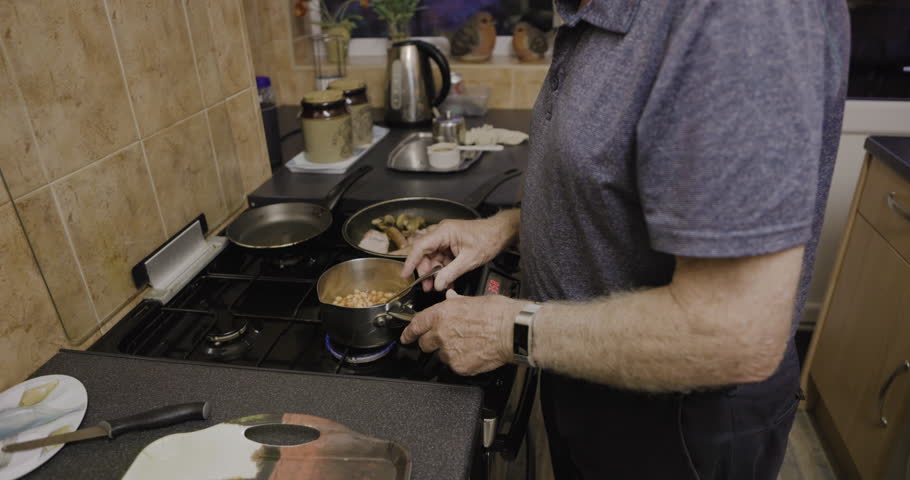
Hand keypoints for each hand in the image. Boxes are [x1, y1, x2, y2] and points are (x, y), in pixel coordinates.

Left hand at [400, 290, 524, 375]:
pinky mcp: (460, 366)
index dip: (408, 333)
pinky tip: (473, 353)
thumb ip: (456, 302)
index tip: (406, 337)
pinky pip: (454, 366)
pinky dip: (461, 361)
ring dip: (448, 352)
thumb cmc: (498, 313)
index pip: (416, 325)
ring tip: (466, 345)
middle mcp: (441, 333)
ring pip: (440, 356)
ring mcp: (449, 352)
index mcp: (442, 314)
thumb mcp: (473, 299)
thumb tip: (451, 299)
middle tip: (444, 339)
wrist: (513, 331)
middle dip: (431, 342)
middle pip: (425, 343)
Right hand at [401, 211, 518, 291]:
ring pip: (433, 258)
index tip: (405, 275)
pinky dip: (444, 271)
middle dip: (425, 272)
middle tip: (428, 287)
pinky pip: (442, 259)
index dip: (410, 262)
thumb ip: (451, 272)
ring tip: (438, 287)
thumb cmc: (488, 239)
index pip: (420, 247)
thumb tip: (437, 284)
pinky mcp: (451, 245)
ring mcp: (446, 239)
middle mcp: (442, 233)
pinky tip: (447, 281)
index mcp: (444, 232)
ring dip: (435, 274)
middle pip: (425, 254)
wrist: (501, 233)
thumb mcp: (469, 260)